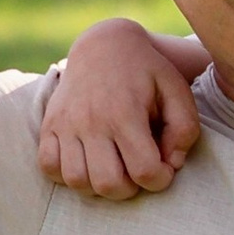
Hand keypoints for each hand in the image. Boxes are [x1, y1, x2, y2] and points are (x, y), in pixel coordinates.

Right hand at [38, 17, 205, 199]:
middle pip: (108, 184)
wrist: (103, 45)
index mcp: (125, 112)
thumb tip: (172, 162)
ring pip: (77, 181)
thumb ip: (185, 129)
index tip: (164, 168)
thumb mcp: (177, 90)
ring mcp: (66, 124)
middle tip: (137, 170)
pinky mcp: (49, 125)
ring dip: (99, 186)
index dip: (161, 180)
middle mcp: (91, 120)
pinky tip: (87, 163)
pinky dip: (67, 175)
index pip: (144, 170)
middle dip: (130, 189)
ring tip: (113, 168)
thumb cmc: (146, 72)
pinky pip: (49, 167)